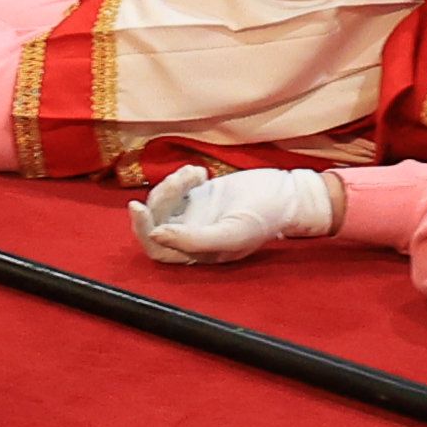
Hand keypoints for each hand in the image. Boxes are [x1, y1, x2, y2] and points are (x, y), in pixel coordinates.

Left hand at [138, 166, 342, 264]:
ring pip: (164, 203)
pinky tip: (202, 172)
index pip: (158, 249)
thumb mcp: (232, 232)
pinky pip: (176, 187)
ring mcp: (194, 215)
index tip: (138, 207)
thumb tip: (156, 235)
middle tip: (165, 185)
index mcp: (198, 255)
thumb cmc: (263, 217)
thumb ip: (194, 240)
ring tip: (196, 173)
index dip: (143, 231)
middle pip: (156, 225)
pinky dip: (182, 176)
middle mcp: (191, 237)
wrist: (287, 194)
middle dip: (156, 204)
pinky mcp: (199, 195)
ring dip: (172, 184)